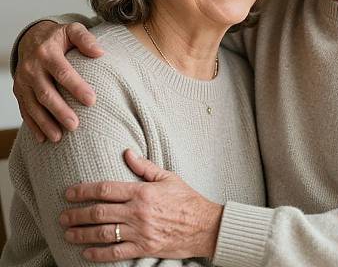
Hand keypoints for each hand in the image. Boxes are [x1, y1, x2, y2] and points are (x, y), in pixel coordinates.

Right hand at [13, 21, 102, 141]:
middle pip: (46, 93)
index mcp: (47, 53)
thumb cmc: (59, 37)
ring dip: (45, 123)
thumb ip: (85, 39)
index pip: (63, 72)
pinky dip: (33, 125)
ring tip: (59, 138)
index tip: (92, 100)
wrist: (32, 38)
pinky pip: (25, 110)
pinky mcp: (19, 91)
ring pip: (33, 105)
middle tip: (75, 125)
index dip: (76, 87)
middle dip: (60, 111)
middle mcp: (32, 68)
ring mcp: (23, 81)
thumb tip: (100, 52)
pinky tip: (43, 139)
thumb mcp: (72, 30)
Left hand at [60, 149, 223, 261]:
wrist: (204, 225)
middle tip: (62, 216)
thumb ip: (145, 166)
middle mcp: (137, 212)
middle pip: (99, 212)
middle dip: (77, 214)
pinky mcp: (143, 249)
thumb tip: (127, 152)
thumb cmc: (186, 199)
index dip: (84, 190)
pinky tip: (86, 254)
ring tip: (68, 233)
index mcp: (142, 192)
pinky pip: (115, 253)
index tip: (69, 192)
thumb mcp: (167, 177)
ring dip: (82, 234)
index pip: (106, 189)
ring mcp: (139, 232)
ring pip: (103, 234)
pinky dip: (98, 254)